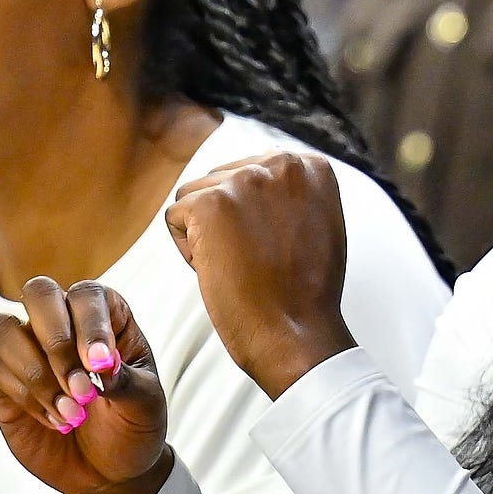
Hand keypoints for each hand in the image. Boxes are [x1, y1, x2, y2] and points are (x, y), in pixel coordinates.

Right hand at [0, 277, 174, 493]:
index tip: (101, 368)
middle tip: (81, 387)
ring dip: (38, 373)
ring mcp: (29, 348)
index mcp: (107, 316)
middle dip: (56, 340)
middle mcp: (64, 323)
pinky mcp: (4, 381)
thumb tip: (99, 366)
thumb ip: (126, 380)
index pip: (87, 296)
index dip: (90, 326)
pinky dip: (29, 397)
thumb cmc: (133, 425)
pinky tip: (58, 421)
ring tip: (73, 412)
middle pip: (38, 293)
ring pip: (4, 329)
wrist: (110, 470)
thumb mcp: (145, 405)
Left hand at [166, 153, 356, 398]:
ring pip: (193, 197)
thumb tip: (260, 169)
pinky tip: (222, 268)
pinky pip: (175, 218)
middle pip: (220, 180)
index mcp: (310, 165)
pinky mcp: (210, 203)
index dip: (254, 212)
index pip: (252, 169)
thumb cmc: (305, 289)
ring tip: (241, 263)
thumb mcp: (318, 221)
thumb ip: (292, 191)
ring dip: (205, 233)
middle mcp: (281, 163)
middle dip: (226, 219)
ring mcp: (246, 181)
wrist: (296, 330)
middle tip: (257, 257)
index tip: (273, 243)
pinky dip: (188, 250)